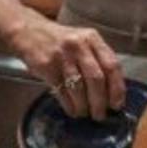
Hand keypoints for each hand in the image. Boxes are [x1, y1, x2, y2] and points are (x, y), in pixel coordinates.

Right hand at [11, 20, 125, 120]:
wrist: (29, 32)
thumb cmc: (61, 41)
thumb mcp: (83, 42)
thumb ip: (98, 60)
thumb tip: (113, 91)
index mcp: (93, 38)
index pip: (112, 65)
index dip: (117, 88)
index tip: (117, 104)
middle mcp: (79, 45)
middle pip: (96, 78)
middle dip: (100, 102)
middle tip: (100, 115)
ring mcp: (62, 55)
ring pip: (79, 87)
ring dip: (84, 106)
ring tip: (85, 113)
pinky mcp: (47, 66)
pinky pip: (62, 91)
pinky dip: (69, 105)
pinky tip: (72, 110)